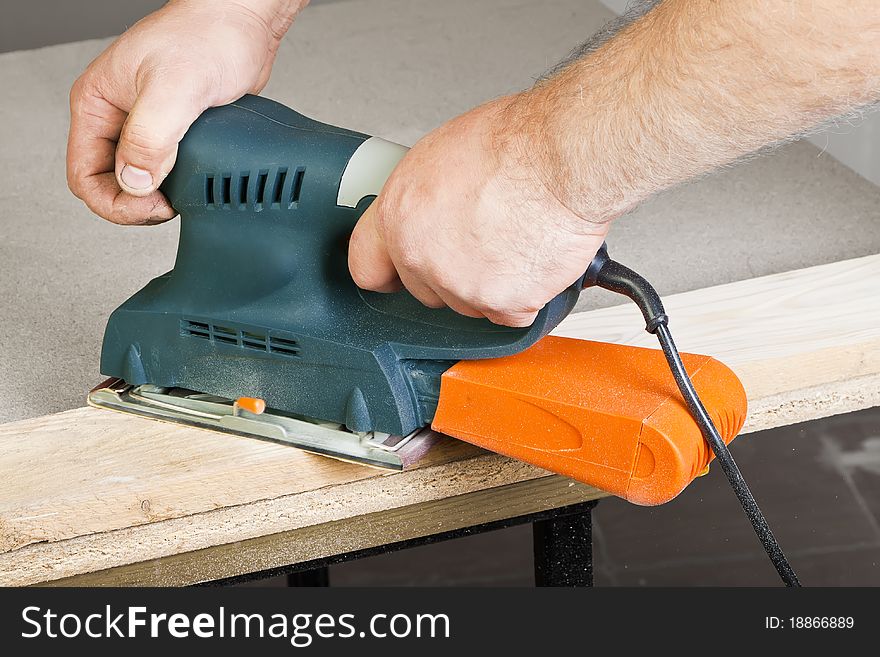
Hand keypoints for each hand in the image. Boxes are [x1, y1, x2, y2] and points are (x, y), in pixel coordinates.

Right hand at [67, 0, 302, 224]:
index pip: (84, 176)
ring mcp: (146, 124)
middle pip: (111, 184)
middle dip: (137, 204)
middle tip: (172, 205)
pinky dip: (180, 182)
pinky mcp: (176, 130)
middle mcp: (117, 116)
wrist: (242, 22)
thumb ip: (150, 137)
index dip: (115, 203)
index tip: (152, 206)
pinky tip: (198, 180)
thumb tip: (136, 181)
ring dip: (160, 195)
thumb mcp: (175, 87)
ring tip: (186, 192)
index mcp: (97, 104)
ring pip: (140, 179)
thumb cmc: (207, 36)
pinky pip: (167, 169)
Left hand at [348, 94, 609, 326]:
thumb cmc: (516, 144)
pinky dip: (526, 295)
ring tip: (517, 240)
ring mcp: (460, 284)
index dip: (388, 273)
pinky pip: (510, 315)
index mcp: (399, 215)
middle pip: (427, 291)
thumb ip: (425, 201)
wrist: (562, 158)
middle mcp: (421, 254)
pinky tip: (533, 259)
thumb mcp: (443, 156)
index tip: (398, 276)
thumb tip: (430, 214)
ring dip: (493, 285)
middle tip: (486, 241)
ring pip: (470, 305)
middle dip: (454, 275)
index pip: (367, 266)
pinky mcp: (500, 304)